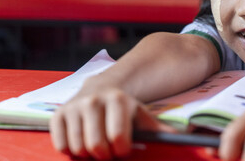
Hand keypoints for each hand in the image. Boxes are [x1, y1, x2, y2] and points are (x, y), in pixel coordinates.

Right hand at [50, 80, 175, 159]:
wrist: (98, 90)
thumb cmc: (123, 112)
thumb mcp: (142, 117)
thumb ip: (160, 130)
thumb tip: (186, 136)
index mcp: (119, 100)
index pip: (118, 139)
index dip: (121, 150)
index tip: (123, 148)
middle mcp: (95, 100)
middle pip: (96, 146)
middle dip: (104, 154)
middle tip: (107, 150)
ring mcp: (75, 106)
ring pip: (78, 147)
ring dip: (87, 153)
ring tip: (95, 144)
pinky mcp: (58, 114)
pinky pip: (61, 144)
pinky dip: (69, 148)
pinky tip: (79, 139)